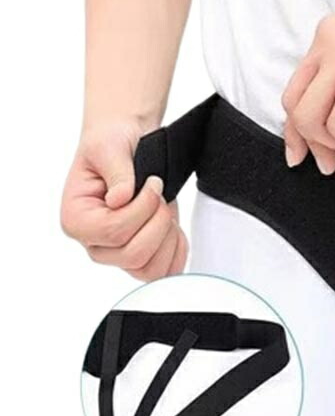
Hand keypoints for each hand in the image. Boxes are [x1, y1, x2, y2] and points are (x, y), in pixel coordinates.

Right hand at [60, 121, 187, 280]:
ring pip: (151, 269)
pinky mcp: (142, 257)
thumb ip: (117, 172)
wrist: (127, 144)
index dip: (143, 207)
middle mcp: (94, 244)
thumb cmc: (112, 144)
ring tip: (164, 210)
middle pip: (134, 255)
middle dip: (158, 222)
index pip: (114, 231)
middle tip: (160, 196)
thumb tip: (119, 199)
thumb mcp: (110, 147)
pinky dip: (177, 251)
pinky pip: (165, 270)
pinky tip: (173, 226)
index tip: (152, 183)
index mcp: (76, 220)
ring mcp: (118, 255)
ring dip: (168, 238)